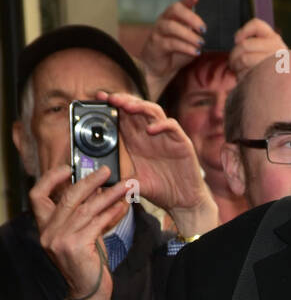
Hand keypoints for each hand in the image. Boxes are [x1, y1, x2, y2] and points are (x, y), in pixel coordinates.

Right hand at [31, 163, 126, 299]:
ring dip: (108, 195)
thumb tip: (99, 190)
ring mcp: (60, 240)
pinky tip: (122, 206)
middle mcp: (48, 233)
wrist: (90, 293)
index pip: (37, 197)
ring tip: (124, 186)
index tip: (68, 168)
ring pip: (85, 208)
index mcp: (45, 228)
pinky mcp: (76, 246)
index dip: (50, 179)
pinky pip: (96, 222)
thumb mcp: (82, 236)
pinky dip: (111, 212)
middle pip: (66, 197)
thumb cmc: (87, 264)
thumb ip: (85, 216)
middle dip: (88, 181)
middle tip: (106, 171)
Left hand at [97, 89, 217, 235]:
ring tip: (127, 106)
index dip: (112, 105)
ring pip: (153, 111)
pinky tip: (151, 129)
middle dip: (123, 100)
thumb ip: (119, 179)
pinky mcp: (181, 142)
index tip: (98, 98)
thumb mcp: (134, 184)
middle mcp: (150, 135)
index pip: (123, 116)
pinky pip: (171, 126)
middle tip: (110, 98)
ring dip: (140, 106)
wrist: (183, 201)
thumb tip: (100, 182)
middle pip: (136, 108)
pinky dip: (161, 124)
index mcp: (137, 141)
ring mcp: (166, 136)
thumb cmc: (161, 190)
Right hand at [138, 0, 205, 97]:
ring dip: (189, 34)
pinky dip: (185, 47)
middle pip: (175, 10)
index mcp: (172, 16)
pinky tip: (195, 52)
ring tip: (201, 43)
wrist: (158, 68)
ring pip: (172, 26)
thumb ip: (196, 32)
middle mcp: (164, 20)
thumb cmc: (175, 52)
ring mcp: (158, 31)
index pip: (179, 4)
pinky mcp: (156, 45)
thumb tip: (210, 28)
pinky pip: (171, 43)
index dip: (187, 0)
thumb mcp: (188, 40)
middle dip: (191, 17)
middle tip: (204, 29)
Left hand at [228, 18, 285, 78]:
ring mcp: (274, 63)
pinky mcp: (269, 77)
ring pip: (244, 58)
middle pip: (245, 44)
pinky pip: (246, 73)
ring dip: (236, 65)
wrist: (283, 90)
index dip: (243, 31)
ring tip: (237, 70)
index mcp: (274, 39)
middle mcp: (277, 48)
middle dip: (234, 54)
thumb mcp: (265, 51)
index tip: (236, 40)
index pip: (256, 25)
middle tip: (232, 63)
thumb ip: (253, 42)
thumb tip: (238, 40)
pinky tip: (245, 79)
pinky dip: (241, 77)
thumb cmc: (268, 69)